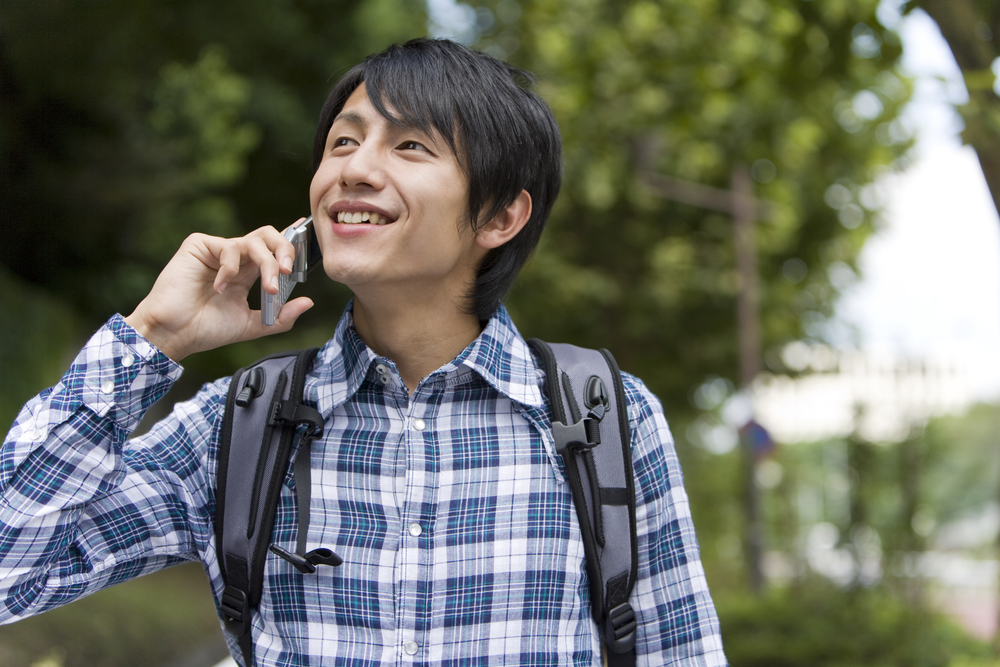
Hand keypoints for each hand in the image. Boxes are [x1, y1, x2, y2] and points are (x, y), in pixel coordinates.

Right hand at [124, 220, 313, 360]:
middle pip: (269, 236)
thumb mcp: (252, 325)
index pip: (274, 251)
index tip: (308, 254)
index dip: (292, 247)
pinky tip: (220, 288)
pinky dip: (231, 268)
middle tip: (289, 271)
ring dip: (268, 264)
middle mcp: (236, 259)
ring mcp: (218, 250)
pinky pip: (229, 246)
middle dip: (285, 249)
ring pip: (254, 240)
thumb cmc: (206, 330)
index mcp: (248, 273)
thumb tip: (309, 302)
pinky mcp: (200, 245)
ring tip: (268, 289)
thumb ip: (281, 316)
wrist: (174, 333)